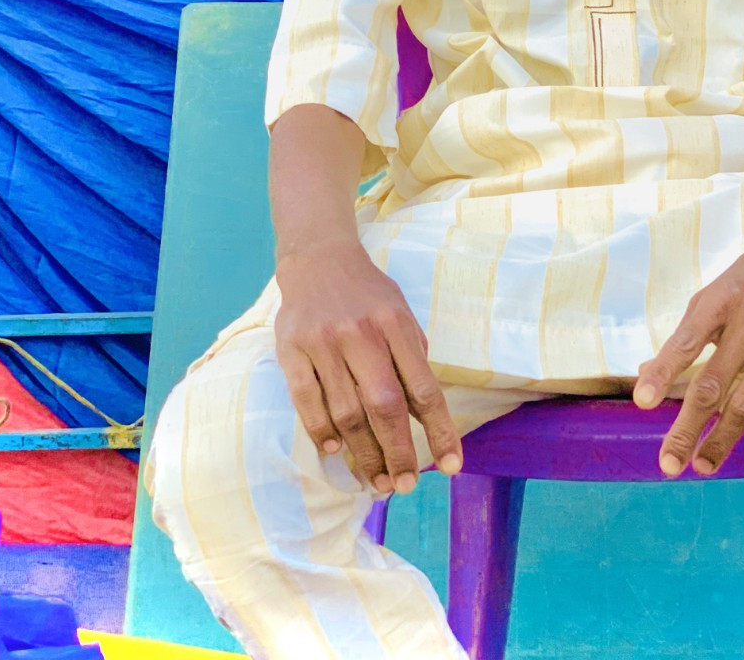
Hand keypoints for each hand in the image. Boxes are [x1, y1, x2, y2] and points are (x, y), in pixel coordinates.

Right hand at [275, 236, 460, 495]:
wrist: (318, 258)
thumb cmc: (367, 295)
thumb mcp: (400, 313)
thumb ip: (412, 357)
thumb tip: (427, 415)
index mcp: (396, 324)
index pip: (423, 387)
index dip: (440, 431)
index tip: (452, 466)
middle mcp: (361, 333)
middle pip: (385, 406)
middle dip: (398, 453)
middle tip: (404, 485)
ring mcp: (324, 341)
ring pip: (346, 412)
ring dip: (362, 453)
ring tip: (375, 479)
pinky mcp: (291, 348)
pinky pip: (307, 401)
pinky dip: (322, 431)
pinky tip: (335, 450)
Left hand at [633, 213, 743, 475]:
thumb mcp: (718, 290)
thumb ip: (689, 332)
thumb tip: (648, 373)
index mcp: (720, 299)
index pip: (685, 343)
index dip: (662, 374)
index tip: (641, 404)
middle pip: (712, 385)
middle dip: (687, 429)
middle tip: (669, 464)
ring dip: (723, 440)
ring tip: (703, 465)